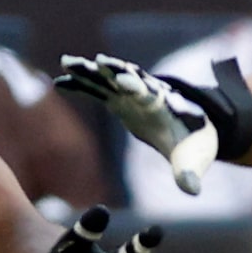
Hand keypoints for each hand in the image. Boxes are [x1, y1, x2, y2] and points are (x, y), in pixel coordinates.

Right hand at [54, 52, 251, 192]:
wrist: (191, 131)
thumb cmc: (192, 143)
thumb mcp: (192, 157)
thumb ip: (189, 172)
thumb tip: (193, 191)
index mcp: (163, 105)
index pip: (149, 93)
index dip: (136, 87)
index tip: (123, 82)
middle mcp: (146, 93)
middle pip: (127, 75)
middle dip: (112, 69)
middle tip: (96, 61)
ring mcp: (131, 94)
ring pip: (107, 77)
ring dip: (89, 70)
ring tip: (66, 62)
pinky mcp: (119, 99)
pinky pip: (97, 89)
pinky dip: (81, 85)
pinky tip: (59, 83)